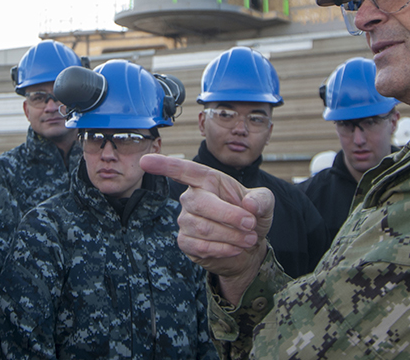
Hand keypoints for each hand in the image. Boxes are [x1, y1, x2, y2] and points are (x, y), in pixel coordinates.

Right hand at [140, 154, 273, 303]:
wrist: (250, 247)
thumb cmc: (252, 217)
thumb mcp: (265, 203)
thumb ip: (262, 199)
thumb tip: (249, 204)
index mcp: (206, 180)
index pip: (182, 170)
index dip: (164, 165)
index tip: (144, 162)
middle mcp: (191, 197)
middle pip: (200, 203)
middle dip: (229, 216)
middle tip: (251, 224)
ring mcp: (185, 220)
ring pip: (202, 227)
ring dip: (231, 235)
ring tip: (249, 238)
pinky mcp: (186, 242)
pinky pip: (199, 246)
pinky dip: (222, 249)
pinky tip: (235, 248)